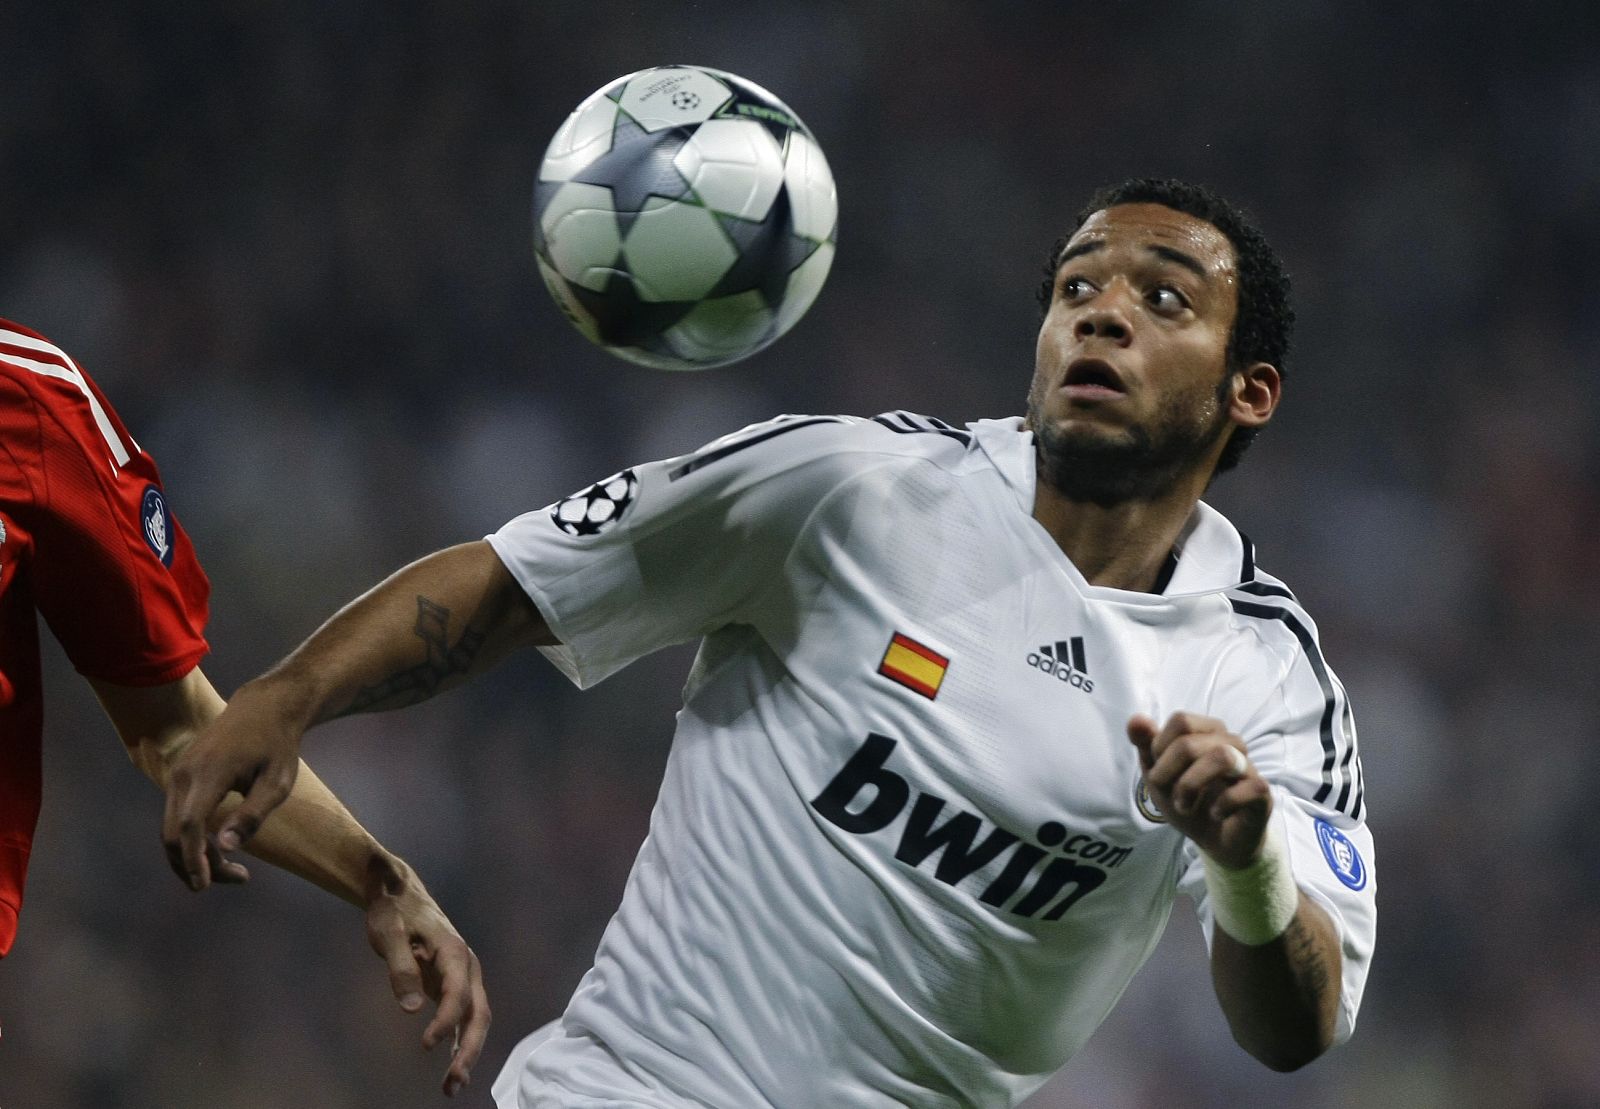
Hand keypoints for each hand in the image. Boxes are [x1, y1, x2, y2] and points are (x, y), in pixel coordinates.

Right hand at [161, 680, 305, 889]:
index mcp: (209, 772)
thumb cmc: (277, 745)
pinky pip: (176, 817)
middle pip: (173, 834)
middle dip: (196, 865)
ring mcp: (178, 774)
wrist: (263, 708)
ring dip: (194, 856)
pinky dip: (192, 840)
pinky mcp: (180, 777)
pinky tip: (221, 850)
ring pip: (170, 829)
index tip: (204, 886)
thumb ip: (253, 814)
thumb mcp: (279, 782)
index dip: (193, 858)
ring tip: (236, 872)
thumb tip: (226, 848)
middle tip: (239, 879)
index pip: (189, 824)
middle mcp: (184, 773)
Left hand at [364, 855, 490, 1096]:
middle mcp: (467, 967)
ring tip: (452, 1086)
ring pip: (476, 1019)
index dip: (446, 1021)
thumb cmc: (392, 912)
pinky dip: (460, 1043)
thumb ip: (400, 970)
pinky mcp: (454, 985)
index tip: (425, 1045)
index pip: (458, 993)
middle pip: (478, 1012)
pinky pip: (464, 1018)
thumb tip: (411, 1010)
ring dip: (467, 1052)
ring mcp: (463, 977)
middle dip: (469, 1049)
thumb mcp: (388, 934)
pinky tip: (451, 1068)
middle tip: (452, 1083)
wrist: (399, 894)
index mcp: (454, 952)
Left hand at [1128, 712, 1270, 869]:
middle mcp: (1230, 742)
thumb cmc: (1189, 800)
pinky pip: (1247, 787)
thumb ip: (1146, 746)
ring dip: (1192, 785)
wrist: (1216, 839)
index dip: (1160, 748)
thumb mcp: (1159, 775)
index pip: (1181, 721)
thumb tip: (1135, 719)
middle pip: (1191, 741)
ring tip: (1184, 806)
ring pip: (1222, 757)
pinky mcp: (1262, 791)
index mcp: (1206, 732)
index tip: (1158, 774)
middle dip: (1168, 772)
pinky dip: (1223, 805)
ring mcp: (1249, 766)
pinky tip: (1215, 814)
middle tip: (1169, 796)